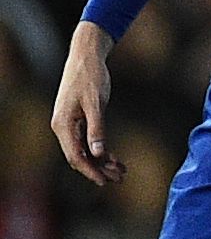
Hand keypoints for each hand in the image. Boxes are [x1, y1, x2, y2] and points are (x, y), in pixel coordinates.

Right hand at [51, 23, 120, 185]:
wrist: (86, 57)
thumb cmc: (90, 77)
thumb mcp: (96, 103)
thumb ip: (97, 128)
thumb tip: (98, 153)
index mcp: (62, 124)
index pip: (75, 156)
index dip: (90, 171)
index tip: (105, 181)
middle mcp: (63, 127)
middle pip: (79, 157)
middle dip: (98, 169)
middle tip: (119, 178)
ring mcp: (70, 124)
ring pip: (85, 150)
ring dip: (101, 162)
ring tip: (121, 171)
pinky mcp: (79, 120)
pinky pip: (88, 141)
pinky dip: (101, 150)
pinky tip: (115, 158)